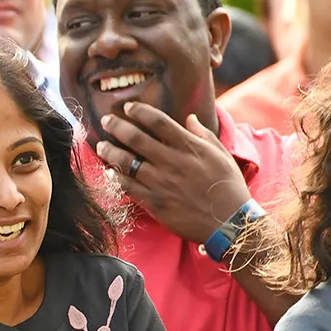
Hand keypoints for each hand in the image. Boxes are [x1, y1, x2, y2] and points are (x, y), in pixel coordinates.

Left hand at [94, 102, 249, 242]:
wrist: (230, 223)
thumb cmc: (228, 187)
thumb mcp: (221, 155)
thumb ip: (203, 135)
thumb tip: (190, 117)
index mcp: (190, 148)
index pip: (159, 121)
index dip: (140, 111)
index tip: (128, 106)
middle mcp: (173, 162)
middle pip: (137, 138)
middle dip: (117, 126)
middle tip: (106, 120)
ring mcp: (162, 183)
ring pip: (127, 162)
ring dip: (110, 151)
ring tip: (101, 146)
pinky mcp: (155, 203)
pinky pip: (128, 187)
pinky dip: (116, 178)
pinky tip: (109, 172)